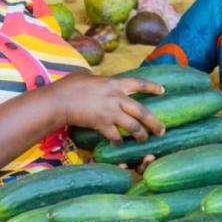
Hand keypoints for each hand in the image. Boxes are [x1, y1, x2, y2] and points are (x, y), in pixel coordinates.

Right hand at [51, 74, 165, 142]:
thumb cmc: (68, 86)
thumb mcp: (87, 77)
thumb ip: (97, 81)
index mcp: (114, 83)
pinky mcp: (102, 124)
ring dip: (140, 135)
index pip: (139, 83)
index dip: (152, 87)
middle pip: (142, 111)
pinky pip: (116, 136)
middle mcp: (116, 98)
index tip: (163, 90)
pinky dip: (118, 141)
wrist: (59, 100)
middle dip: (154, 122)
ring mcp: (111, 112)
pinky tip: (119, 144)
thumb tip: (96, 80)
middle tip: (162, 131)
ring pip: (133, 126)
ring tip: (144, 140)